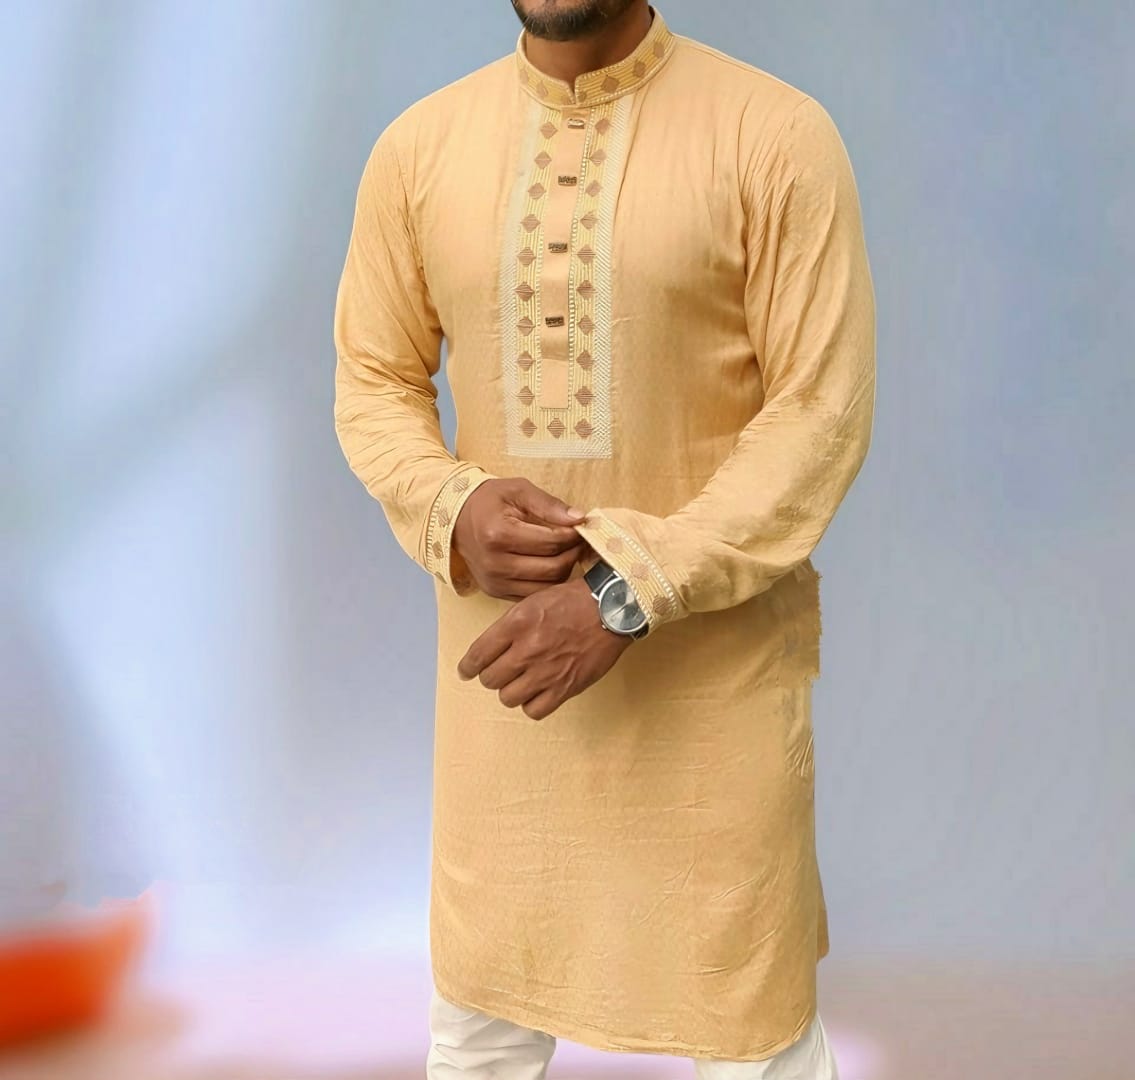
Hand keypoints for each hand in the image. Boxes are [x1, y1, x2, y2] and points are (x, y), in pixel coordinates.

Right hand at [452, 477, 591, 600]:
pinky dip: (548, 582)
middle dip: (572, 554)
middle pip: (552, 568)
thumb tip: (579, 518)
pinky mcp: (496, 592)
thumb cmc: (489, 501)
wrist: (457, 518)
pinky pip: (533, 594)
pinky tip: (550, 564)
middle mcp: (495, 564)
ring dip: (563, 570)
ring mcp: (495, 582)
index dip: (572, 535)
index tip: (579, 527)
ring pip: (547, 587)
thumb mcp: (518, 490)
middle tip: (578, 541)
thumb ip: (549, 504)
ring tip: (565, 552)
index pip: (551, 542)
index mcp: (499, 534)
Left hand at [457, 577, 632, 719]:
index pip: (478, 655)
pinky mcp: (565, 687)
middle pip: (490, 679)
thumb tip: (489, 649)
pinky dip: (532, 704)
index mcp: (516, 624)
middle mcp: (527, 649)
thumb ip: (509, 625)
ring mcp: (546, 671)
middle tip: (501, 671)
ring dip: (511, 690)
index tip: (466, 671)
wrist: (612, 609)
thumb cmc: (574, 601)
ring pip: (508, 697)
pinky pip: (534, 710)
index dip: (468, 667)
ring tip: (521, 681)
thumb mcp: (533, 601)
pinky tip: (537, 693)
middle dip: (492, 676)